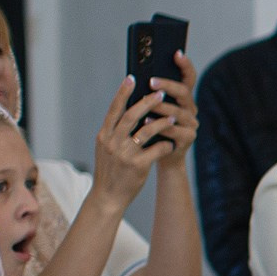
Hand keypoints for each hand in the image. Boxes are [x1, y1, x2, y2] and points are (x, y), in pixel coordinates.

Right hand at [88, 77, 175, 213]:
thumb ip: (114, 131)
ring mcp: (125, 154)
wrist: (108, 196)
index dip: (123, 93)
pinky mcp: (138, 165)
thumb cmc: (111, 170)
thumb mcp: (106, 148)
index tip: (132, 78)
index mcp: (104, 135)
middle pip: (131, 116)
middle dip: (147, 102)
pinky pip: (156, 149)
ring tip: (172, 117)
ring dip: (161, 122)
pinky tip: (171, 143)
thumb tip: (129, 110)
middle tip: (161, 93)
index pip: (114, 110)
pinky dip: (165, 144)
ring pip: (146, 130)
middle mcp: (112, 142)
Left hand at [150, 54, 199, 168]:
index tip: (177, 52)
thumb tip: (134, 77)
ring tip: (147, 101)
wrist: (159, 156)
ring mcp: (191, 124)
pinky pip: (175, 130)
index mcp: (183, 98)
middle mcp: (190, 108)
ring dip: (162, 106)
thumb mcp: (150, 110)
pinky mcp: (188, 139)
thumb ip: (149, 96)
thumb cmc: (151, 130)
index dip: (185, 65)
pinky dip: (159, 125)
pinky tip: (145, 122)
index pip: (189, 77)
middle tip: (152, 81)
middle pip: (184, 92)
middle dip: (168, 85)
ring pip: (179, 112)